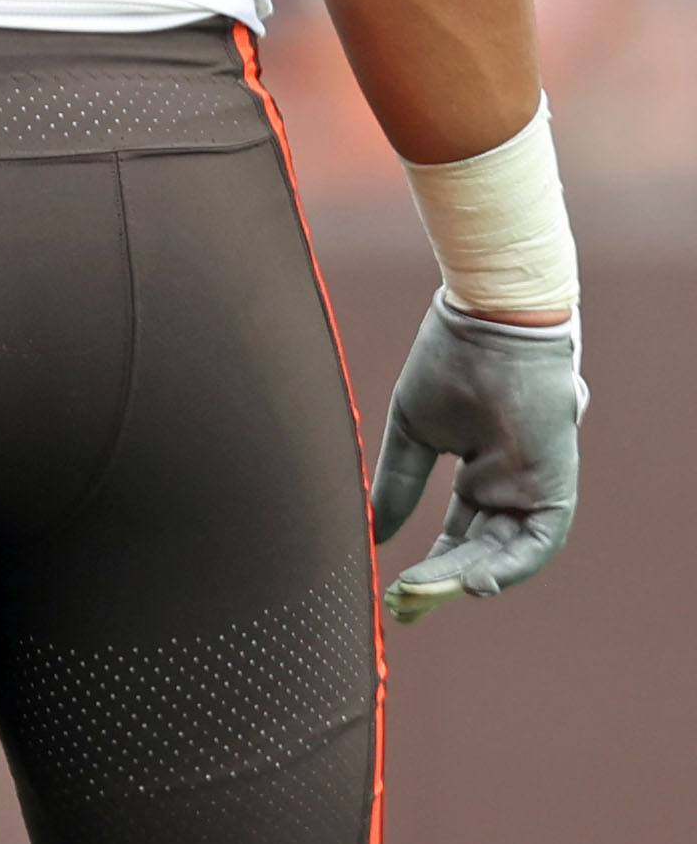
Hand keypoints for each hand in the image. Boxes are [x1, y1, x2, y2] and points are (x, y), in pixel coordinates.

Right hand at [371, 294, 585, 622]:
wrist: (491, 322)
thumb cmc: (451, 363)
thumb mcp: (414, 432)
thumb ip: (397, 483)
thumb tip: (372, 533)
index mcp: (480, 474)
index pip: (458, 535)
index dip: (430, 566)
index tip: (397, 591)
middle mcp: (510, 488)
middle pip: (480, 552)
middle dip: (442, 582)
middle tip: (405, 605)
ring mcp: (534, 487)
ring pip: (506, 554)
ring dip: (467, 578)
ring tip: (425, 593)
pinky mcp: (556, 485)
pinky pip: (539, 542)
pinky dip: (510, 566)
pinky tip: (472, 580)